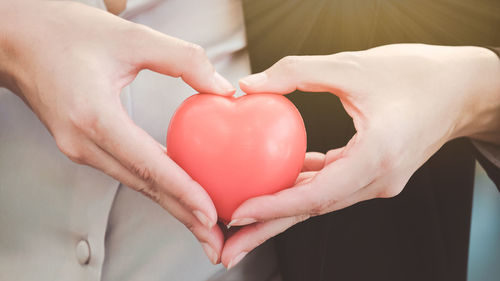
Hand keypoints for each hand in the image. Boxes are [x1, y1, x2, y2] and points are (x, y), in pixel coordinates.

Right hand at [0, 0, 234, 263]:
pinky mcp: (84, 145)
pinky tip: (178, 193)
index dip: (182, 191)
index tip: (209, 214)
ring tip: (204, 225)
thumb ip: (182, 59)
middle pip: (144, 187)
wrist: (16, 39)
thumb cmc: (63, 32)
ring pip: (136, 184)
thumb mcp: (130, 36)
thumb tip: (221, 87)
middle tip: (215, 241)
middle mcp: (84, 141)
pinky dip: (156, 186)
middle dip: (182, 216)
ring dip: (172, 205)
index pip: (147, 164)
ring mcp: (80, 148)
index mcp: (93, 116)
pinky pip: (127, 171)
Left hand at [220, 44, 499, 267]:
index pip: (318, 195)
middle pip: (312, 210)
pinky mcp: (374, 173)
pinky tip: (279, 178)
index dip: (275, 207)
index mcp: (378, 158)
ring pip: (319, 202)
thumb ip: (298, 72)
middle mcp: (378, 180)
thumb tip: (250, 85)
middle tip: (227, 250)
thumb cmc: (417, 73)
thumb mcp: (353, 65)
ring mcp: (378, 181)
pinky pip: (331, 185)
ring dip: (280, 211)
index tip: (238, 214)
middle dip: (267, 230)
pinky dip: (303, 184)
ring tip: (243, 222)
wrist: (463, 89)